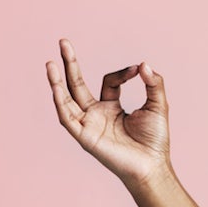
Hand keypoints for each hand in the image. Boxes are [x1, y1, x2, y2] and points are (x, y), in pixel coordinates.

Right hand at [46, 38, 173, 187]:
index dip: (123, 72)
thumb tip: (144, 64)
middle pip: (77, 84)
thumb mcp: (157, 104)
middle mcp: (96, 114)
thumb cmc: (155, 139)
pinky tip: (56, 88)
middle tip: (63, 41)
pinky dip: (61, 103)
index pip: (109, 81)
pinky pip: (67, 119)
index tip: (138, 70)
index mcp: (111, 107)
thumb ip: (153, 83)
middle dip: (70, 63)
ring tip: (50, 63)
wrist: (152, 165)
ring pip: (66, 100)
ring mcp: (88, 125)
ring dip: (57, 82)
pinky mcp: (84, 137)